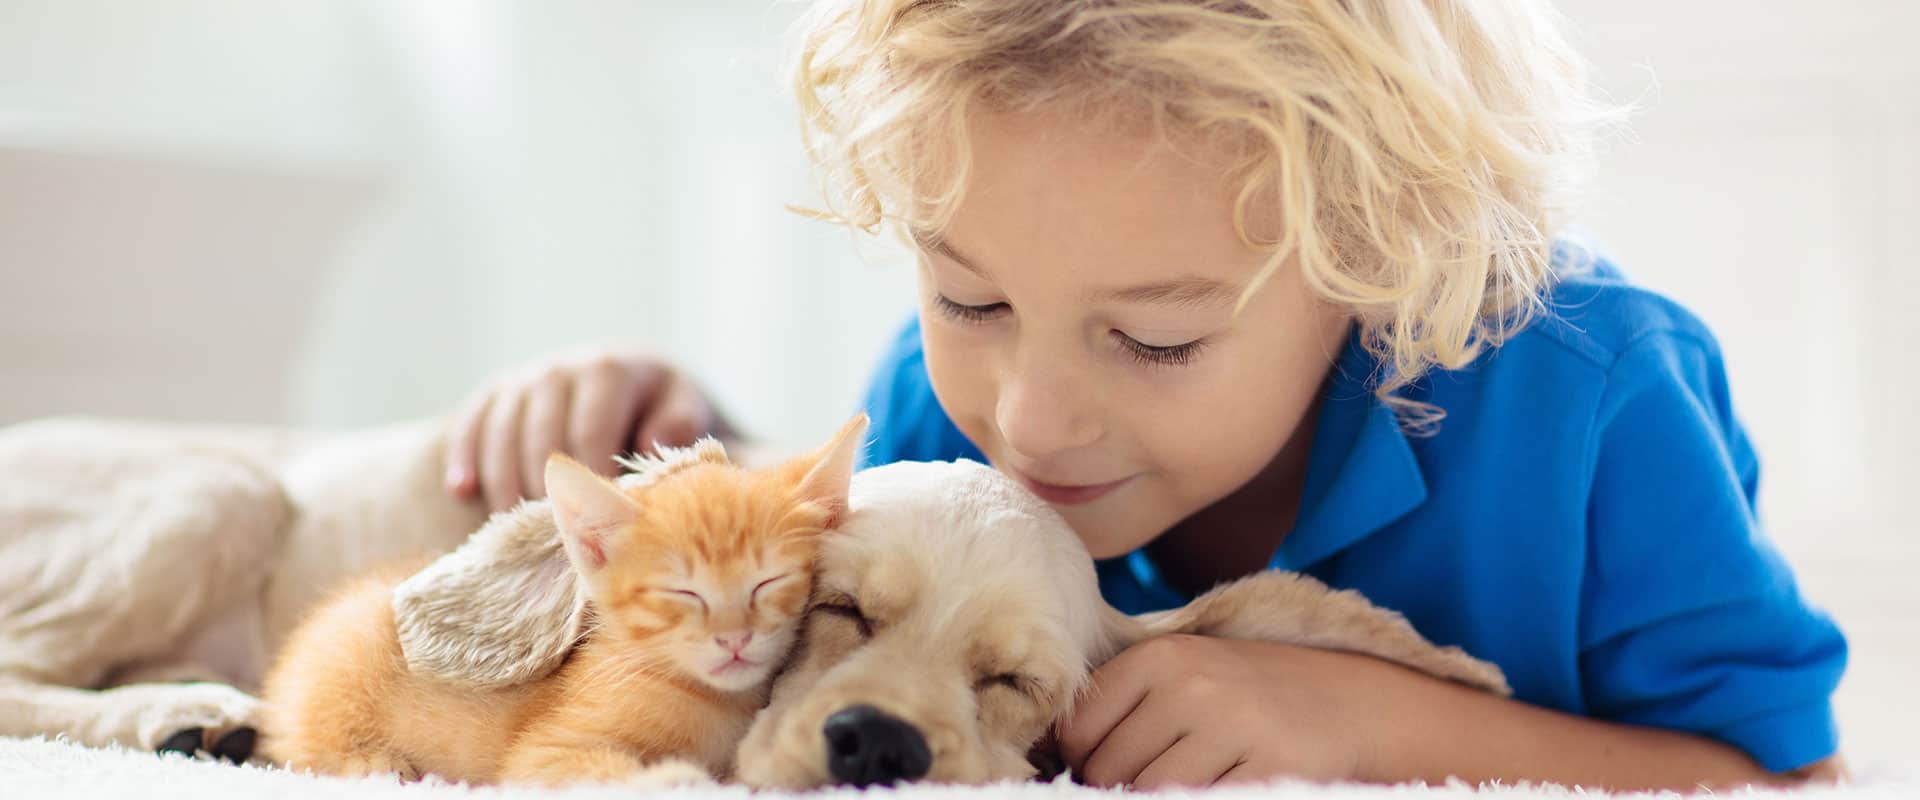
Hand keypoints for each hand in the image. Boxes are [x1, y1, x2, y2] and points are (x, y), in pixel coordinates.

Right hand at [444, 346, 729, 511]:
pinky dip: (464, 456)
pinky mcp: (496, 391)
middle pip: (540, 438)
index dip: (589, 481)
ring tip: (510, 527)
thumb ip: (677, 426)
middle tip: (550, 537)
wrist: (632, 378)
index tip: (594, 523)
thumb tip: (651, 448)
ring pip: (501, 435)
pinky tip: (461, 490)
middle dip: (543, 490)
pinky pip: (470, 422)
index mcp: (609, 370)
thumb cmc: (661, 408)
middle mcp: (560, 368)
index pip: (589, 433)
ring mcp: (524, 379)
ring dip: (503, 484)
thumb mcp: (683, 409)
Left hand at [1056, 634, 1401, 788]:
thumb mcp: (1187, 675)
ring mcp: (1232, 727)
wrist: (1355, 702)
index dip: (1087, 764)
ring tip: (1195, 779)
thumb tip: (1056, 757)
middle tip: (1160, 778)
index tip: (1111, 769)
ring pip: (1152, 793)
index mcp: (1160, 658)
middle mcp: (1190, 686)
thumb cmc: (1252, 695)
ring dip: (1163, 797)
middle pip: (1111, 771)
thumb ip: (1125, 706)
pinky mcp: (1269, 768)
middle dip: (1123, 789)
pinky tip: (1226, 787)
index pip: (1079, 732)